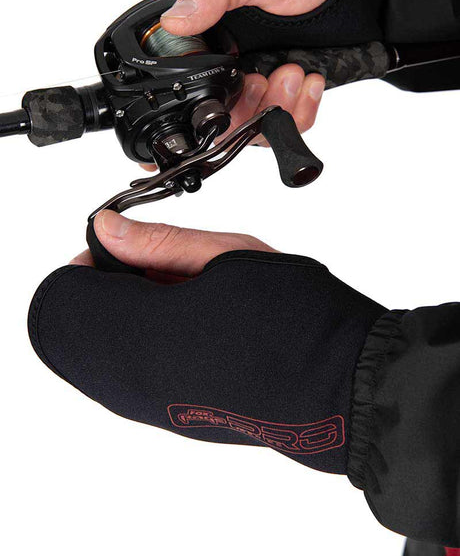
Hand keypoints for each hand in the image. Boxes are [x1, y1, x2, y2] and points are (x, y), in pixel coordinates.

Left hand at [33, 209, 383, 479]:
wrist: (346, 387)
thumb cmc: (300, 316)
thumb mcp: (229, 255)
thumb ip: (158, 243)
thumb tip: (106, 228)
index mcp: (147, 333)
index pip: (70, 293)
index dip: (94, 257)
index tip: (129, 244)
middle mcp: (137, 381)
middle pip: (76, 326)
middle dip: (106, 288)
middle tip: (156, 266)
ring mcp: (153, 407)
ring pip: (99, 354)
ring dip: (125, 316)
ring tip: (181, 294)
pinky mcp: (172, 420)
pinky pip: (125, 377)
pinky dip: (141, 343)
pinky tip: (190, 326)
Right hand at [162, 0, 338, 144]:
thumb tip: (172, 22)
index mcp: (205, 43)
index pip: (184, 88)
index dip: (197, 104)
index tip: (228, 91)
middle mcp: (226, 71)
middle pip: (220, 120)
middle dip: (245, 108)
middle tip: (264, 79)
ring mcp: (257, 88)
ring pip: (254, 128)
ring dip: (275, 107)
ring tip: (292, 72)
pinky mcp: (286, 100)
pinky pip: (287, 126)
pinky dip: (300, 111)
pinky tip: (310, 81)